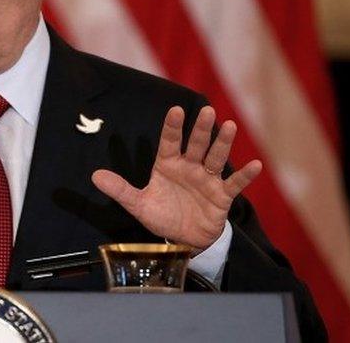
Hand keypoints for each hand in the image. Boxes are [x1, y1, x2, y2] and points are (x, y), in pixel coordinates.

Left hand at [91, 106, 260, 252]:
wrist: (183, 240)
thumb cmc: (162, 215)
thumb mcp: (138, 205)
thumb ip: (120, 189)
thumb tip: (94, 176)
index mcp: (168, 165)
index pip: (169, 142)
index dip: (172, 127)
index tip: (174, 110)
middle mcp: (189, 167)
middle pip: (196, 145)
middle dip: (201, 129)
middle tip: (207, 110)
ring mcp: (207, 180)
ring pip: (215, 158)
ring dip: (223, 143)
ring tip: (230, 126)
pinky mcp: (221, 196)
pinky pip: (234, 184)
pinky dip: (244, 176)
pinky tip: (255, 165)